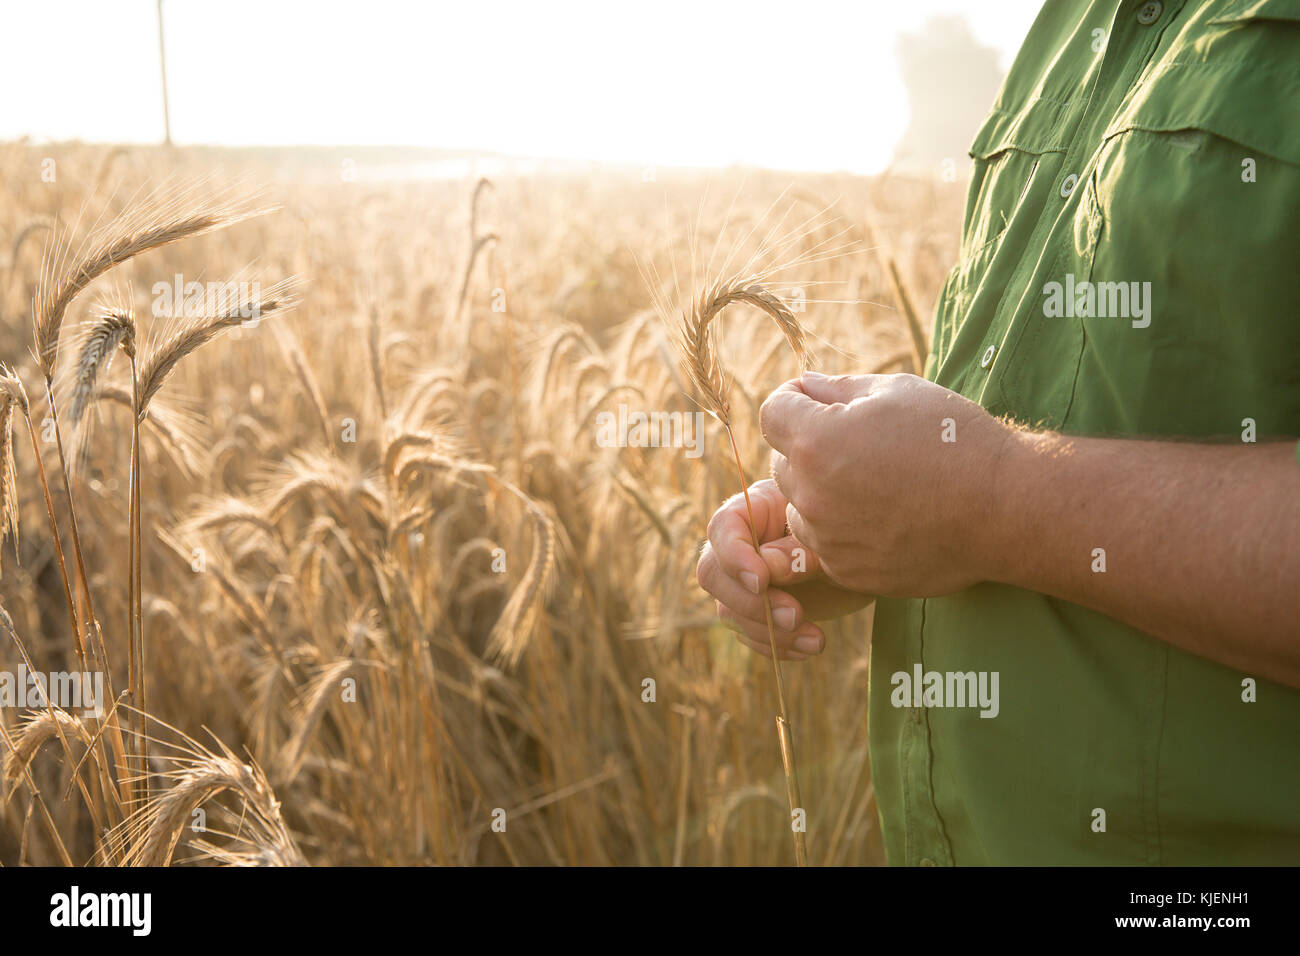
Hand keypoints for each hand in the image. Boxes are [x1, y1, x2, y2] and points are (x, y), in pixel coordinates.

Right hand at [696, 478, 874, 660]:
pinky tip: (809, 646)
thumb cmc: (850, 535)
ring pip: (730, 611)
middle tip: (795, 617)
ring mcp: (743, 581)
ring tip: (816, 641)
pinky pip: (750, 634)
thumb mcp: (830, 539)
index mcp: (755, 510)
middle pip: (715, 574)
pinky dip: (777, 646)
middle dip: (752, 602)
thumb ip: (797, 551)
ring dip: (770, 631)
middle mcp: (741, 545)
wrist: (869, 562)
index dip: (734, 556)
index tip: (762, 581)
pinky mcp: (755, 611)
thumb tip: (766, 567)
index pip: (723, 528)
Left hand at [761, 371, 1011, 596]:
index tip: (819, 403)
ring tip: (875, 485)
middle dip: (810, 448)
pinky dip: (843, 530)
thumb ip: (837, 388)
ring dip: (821, 493)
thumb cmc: (953, 438)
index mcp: (816, 441)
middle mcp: (811, 494)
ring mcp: (827, 538)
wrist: (1003, 509)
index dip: (794, 401)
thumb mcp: (897, 391)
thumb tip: (802, 385)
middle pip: (783, 461)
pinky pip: (824, 543)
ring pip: (799, 506)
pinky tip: (886, 517)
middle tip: (862, 446)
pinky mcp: (845, 571)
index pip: (772, 411)